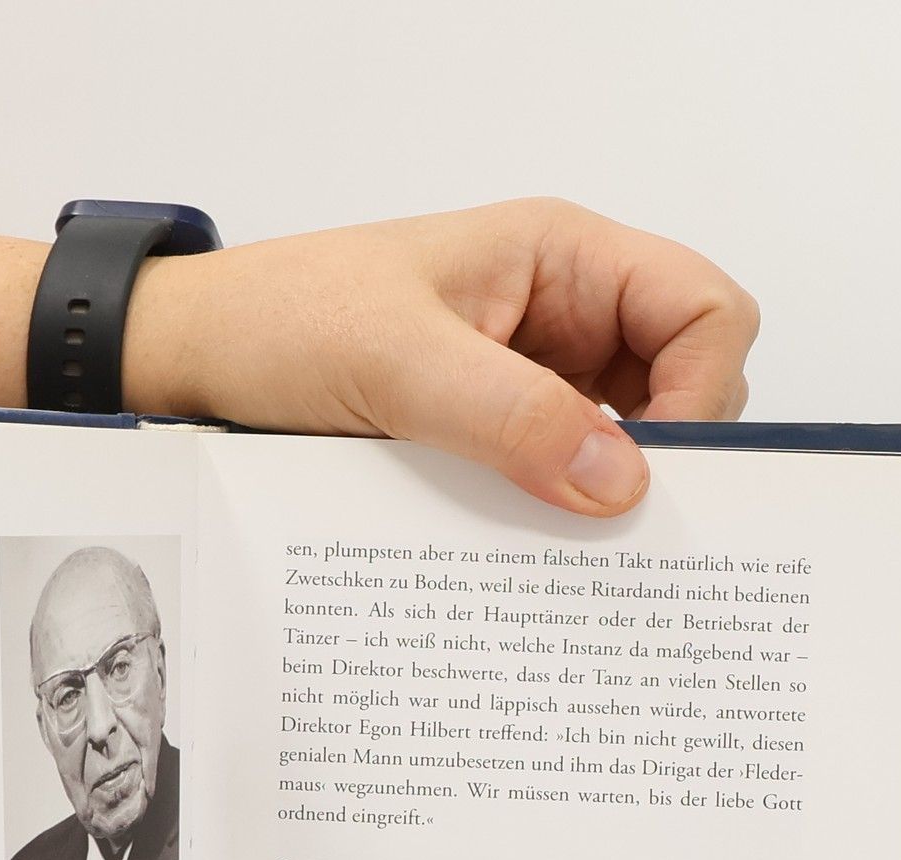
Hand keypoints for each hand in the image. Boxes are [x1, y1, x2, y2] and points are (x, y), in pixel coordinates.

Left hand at [129, 196, 759, 515]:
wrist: (194, 364)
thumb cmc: (282, 321)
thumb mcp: (396, 362)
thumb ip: (510, 414)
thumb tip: (624, 481)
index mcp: (563, 259)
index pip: (706, 312)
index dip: (706, 392)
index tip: (657, 475)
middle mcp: (564, 319)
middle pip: (684, 388)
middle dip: (667, 459)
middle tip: (621, 533)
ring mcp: (532, 385)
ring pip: (624, 450)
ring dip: (607, 502)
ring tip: (570, 556)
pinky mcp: (493, 444)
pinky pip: (557, 485)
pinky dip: (557, 523)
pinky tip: (529, 558)